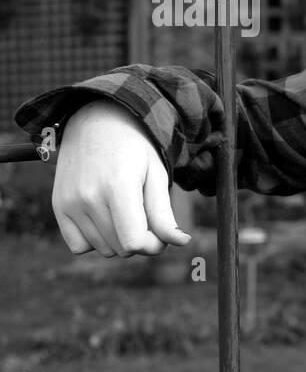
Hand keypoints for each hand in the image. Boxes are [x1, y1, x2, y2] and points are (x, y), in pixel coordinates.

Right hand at [51, 99, 191, 256]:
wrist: (98, 122)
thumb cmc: (134, 149)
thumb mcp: (157, 174)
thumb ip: (164, 213)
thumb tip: (180, 241)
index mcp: (118, 187)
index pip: (134, 242)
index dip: (154, 245)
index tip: (162, 233)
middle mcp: (88, 198)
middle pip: (121, 248)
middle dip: (140, 240)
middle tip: (145, 216)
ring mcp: (69, 203)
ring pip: (103, 249)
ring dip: (119, 240)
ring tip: (125, 211)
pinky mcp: (58, 206)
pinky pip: (79, 246)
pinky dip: (95, 240)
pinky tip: (105, 218)